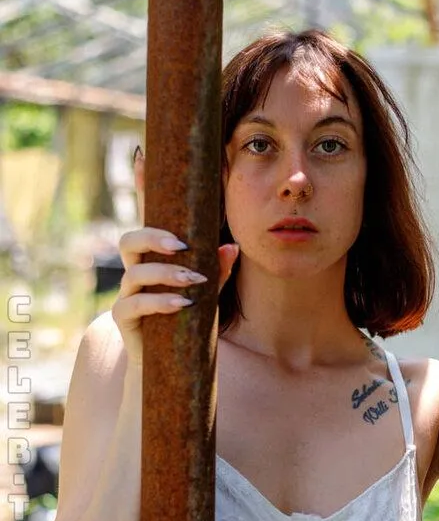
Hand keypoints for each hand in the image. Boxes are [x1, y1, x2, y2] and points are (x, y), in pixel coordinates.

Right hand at [114, 149, 238, 366]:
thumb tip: (232, 247)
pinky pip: (133, 303)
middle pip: (130, 238)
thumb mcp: (211, 292)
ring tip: (194, 282)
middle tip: (182, 246)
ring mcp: (127, 292)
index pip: (147, 215)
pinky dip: (160, 301)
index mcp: (156, 256)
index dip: (140, 184)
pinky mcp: (124, 318)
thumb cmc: (191, 322)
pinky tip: (183, 304)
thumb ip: (219, 269)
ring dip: (166, 273)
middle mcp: (136, 269)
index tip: (141, 153)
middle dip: (154, 237)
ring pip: (134, 271)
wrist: (173, 367)